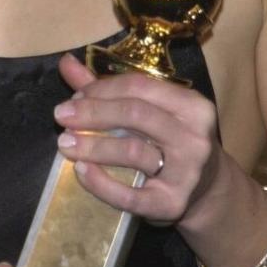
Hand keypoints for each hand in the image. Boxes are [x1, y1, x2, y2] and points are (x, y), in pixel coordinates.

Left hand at [55, 53, 222, 227]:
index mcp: (192, 106)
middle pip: (136, 114)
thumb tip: (66, 62)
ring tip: (64, 144)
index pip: (140, 86)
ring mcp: (187, 172)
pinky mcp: (172, 204)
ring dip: (92, 146)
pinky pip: (130, 195)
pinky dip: (100, 183)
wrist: (206, 191)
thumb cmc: (171, 142)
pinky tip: (80, 172)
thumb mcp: (152, 112)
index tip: (75, 98)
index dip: (102, 89)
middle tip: (61, 116)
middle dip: (93, 113)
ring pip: (133, 151)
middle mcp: (195, 136)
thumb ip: (109, 89)